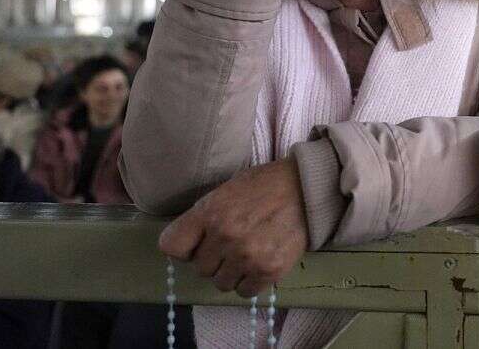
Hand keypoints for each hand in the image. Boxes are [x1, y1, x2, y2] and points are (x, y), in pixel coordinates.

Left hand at [158, 158, 309, 296]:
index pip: (171, 246)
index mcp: (210, 212)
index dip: (184, 247)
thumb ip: (203, 218)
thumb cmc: (263, 187)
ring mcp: (247, 256)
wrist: (307, 188)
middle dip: (213, 259)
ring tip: (248, 254)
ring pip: (221, 284)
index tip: (197, 243)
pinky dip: (250, 282)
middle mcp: (225, 236)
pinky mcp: (269, 270)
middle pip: (200, 269)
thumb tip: (187, 246)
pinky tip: (259, 264)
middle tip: (232, 245)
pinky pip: (245, 292)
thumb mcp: (225, 191)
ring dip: (232, 273)